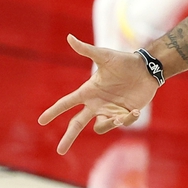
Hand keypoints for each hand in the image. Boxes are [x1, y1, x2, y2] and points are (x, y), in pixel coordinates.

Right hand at [38, 35, 158, 154]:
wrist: (146, 69)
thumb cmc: (124, 61)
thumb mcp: (105, 56)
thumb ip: (86, 50)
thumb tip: (69, 37)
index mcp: (88, 91)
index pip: (67, 103)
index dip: (54, 111)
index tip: (41, 121)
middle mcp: (96, 104)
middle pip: (77, 124)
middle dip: (68, 137)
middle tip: (60, 151)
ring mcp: (110, 110)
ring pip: (101, 127)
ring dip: (109, 124)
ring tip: (121, 115)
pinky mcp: (124, 114)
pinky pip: (121, 124)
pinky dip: (127, 120)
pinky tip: (135, 110)